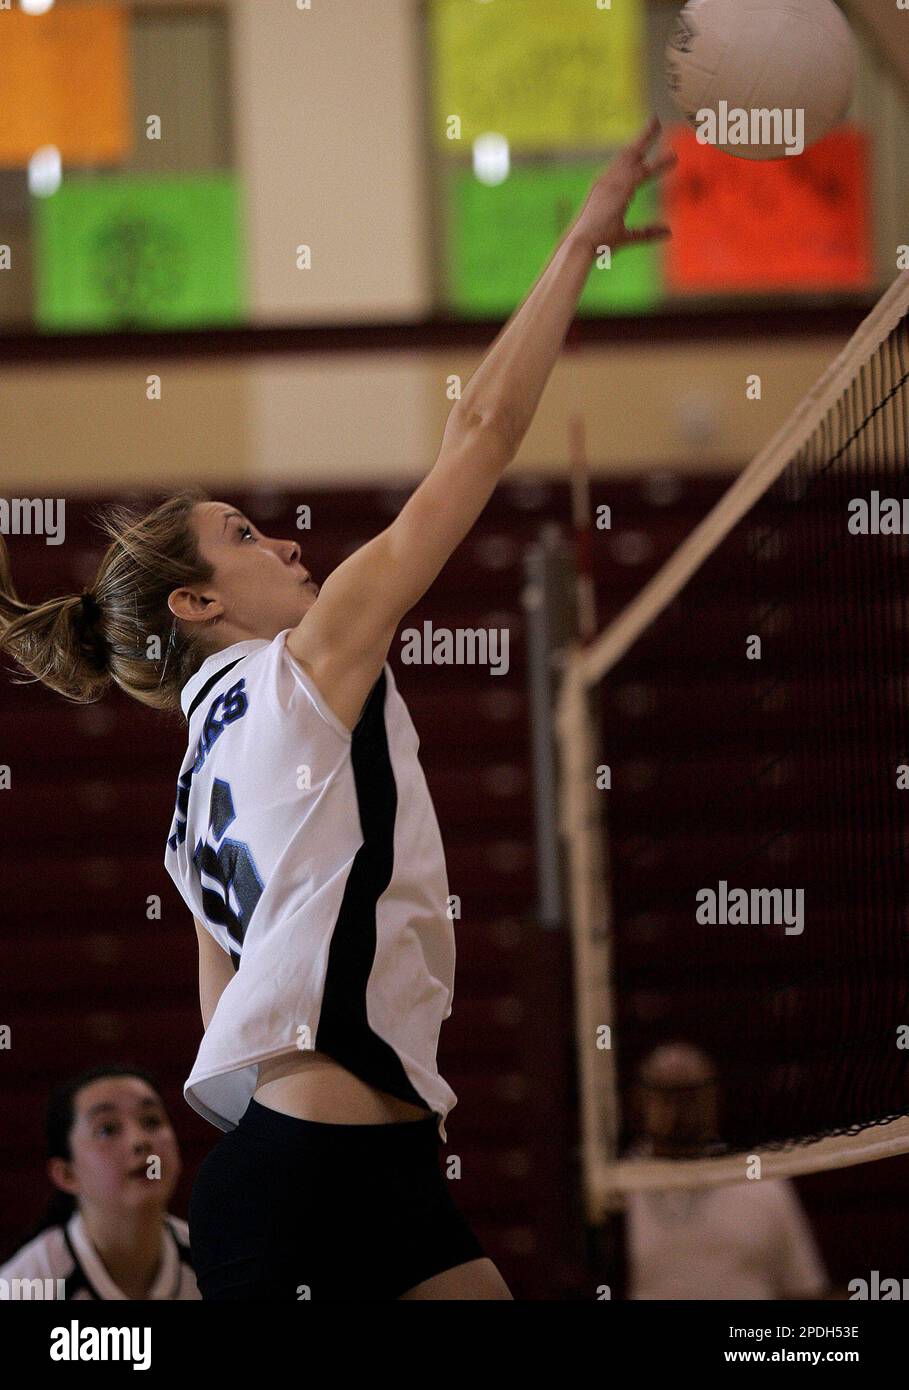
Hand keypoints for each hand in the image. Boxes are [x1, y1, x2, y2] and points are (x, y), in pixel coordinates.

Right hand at [570, 115, 676, 256]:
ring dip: (646, 138)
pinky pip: (642, 172)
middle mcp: (607, 183)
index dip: (636, 156)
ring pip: (632, 155)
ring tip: (658, 122)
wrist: (580, 246)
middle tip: (655, 121)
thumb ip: (647, 233)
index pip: (623, 168)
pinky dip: (655, 162)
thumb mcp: (626, 237)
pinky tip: (669, 154)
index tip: (644, 147)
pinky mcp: (619, 189)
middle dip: (642, 138)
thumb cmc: (596, 246)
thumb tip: (668, 232)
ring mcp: (612, 184)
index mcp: (604, 192)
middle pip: (627, 154)